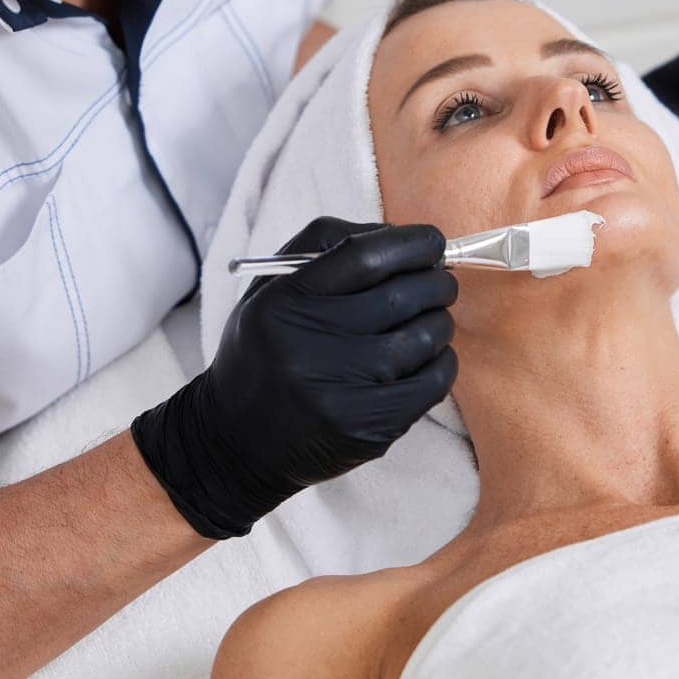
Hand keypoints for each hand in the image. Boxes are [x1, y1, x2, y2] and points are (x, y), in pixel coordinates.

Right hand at [131, 216, 457, 538]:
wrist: (235, 442)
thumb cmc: (263, 351)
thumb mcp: (272, 287)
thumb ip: (326, 247)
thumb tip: (398, 237)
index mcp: (287, 301)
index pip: (365, 256)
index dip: (411, 243)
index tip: (431, 242)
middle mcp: (313, 345)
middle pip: (403, 295)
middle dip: (436, 280)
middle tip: (439, 280)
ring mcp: (343, 391)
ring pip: (425, 337)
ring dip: (439, 320)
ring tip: (429, 319)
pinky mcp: (368, 428)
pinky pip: (433, 383)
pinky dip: (442, 360)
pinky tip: (427, 355)